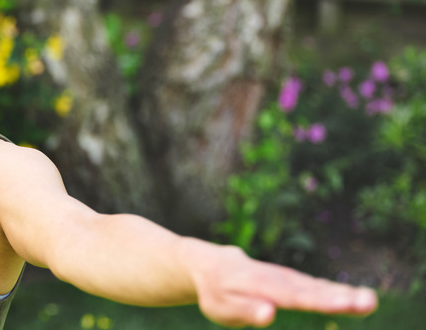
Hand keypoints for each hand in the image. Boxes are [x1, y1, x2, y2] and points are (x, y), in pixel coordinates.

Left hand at [181, 239, 376, 327]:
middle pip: (311, 290)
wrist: (207, 264)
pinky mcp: (288, 280)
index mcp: (262, 286)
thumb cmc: (215, 291)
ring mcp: (284, 277)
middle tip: (369, 302)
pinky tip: (352, 297)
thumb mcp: (222, 306)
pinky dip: (332, 290)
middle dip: (340, 297)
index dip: (321, 301)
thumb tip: (268, 314)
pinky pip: (312, 285)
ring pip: (315, 286)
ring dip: (342, 293)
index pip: (295, 296)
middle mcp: (277, 279)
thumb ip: (245, 310)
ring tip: (369, 300)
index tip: (347, 303)